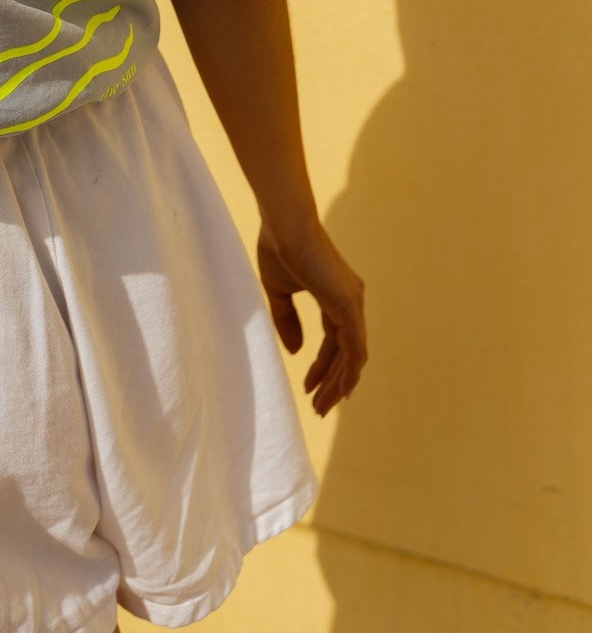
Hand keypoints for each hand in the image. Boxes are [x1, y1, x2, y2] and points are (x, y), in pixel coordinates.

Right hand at [257, 220, 366, 416]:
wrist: (285, 225)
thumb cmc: (279, 248)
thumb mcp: (279, 292)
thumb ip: (287, 322)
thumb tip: (295, 352)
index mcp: (336, 296)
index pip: (335, 341)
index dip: (323, 366)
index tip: (309, 387)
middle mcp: (351, 301)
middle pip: (347, 353)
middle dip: (332, 382)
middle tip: (318, 407)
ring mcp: (353, 303)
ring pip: (353, 356)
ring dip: (338, 383)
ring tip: (321, 406)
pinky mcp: (348, 305)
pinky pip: (354, 348)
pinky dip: (346, 371)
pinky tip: (335, 390)